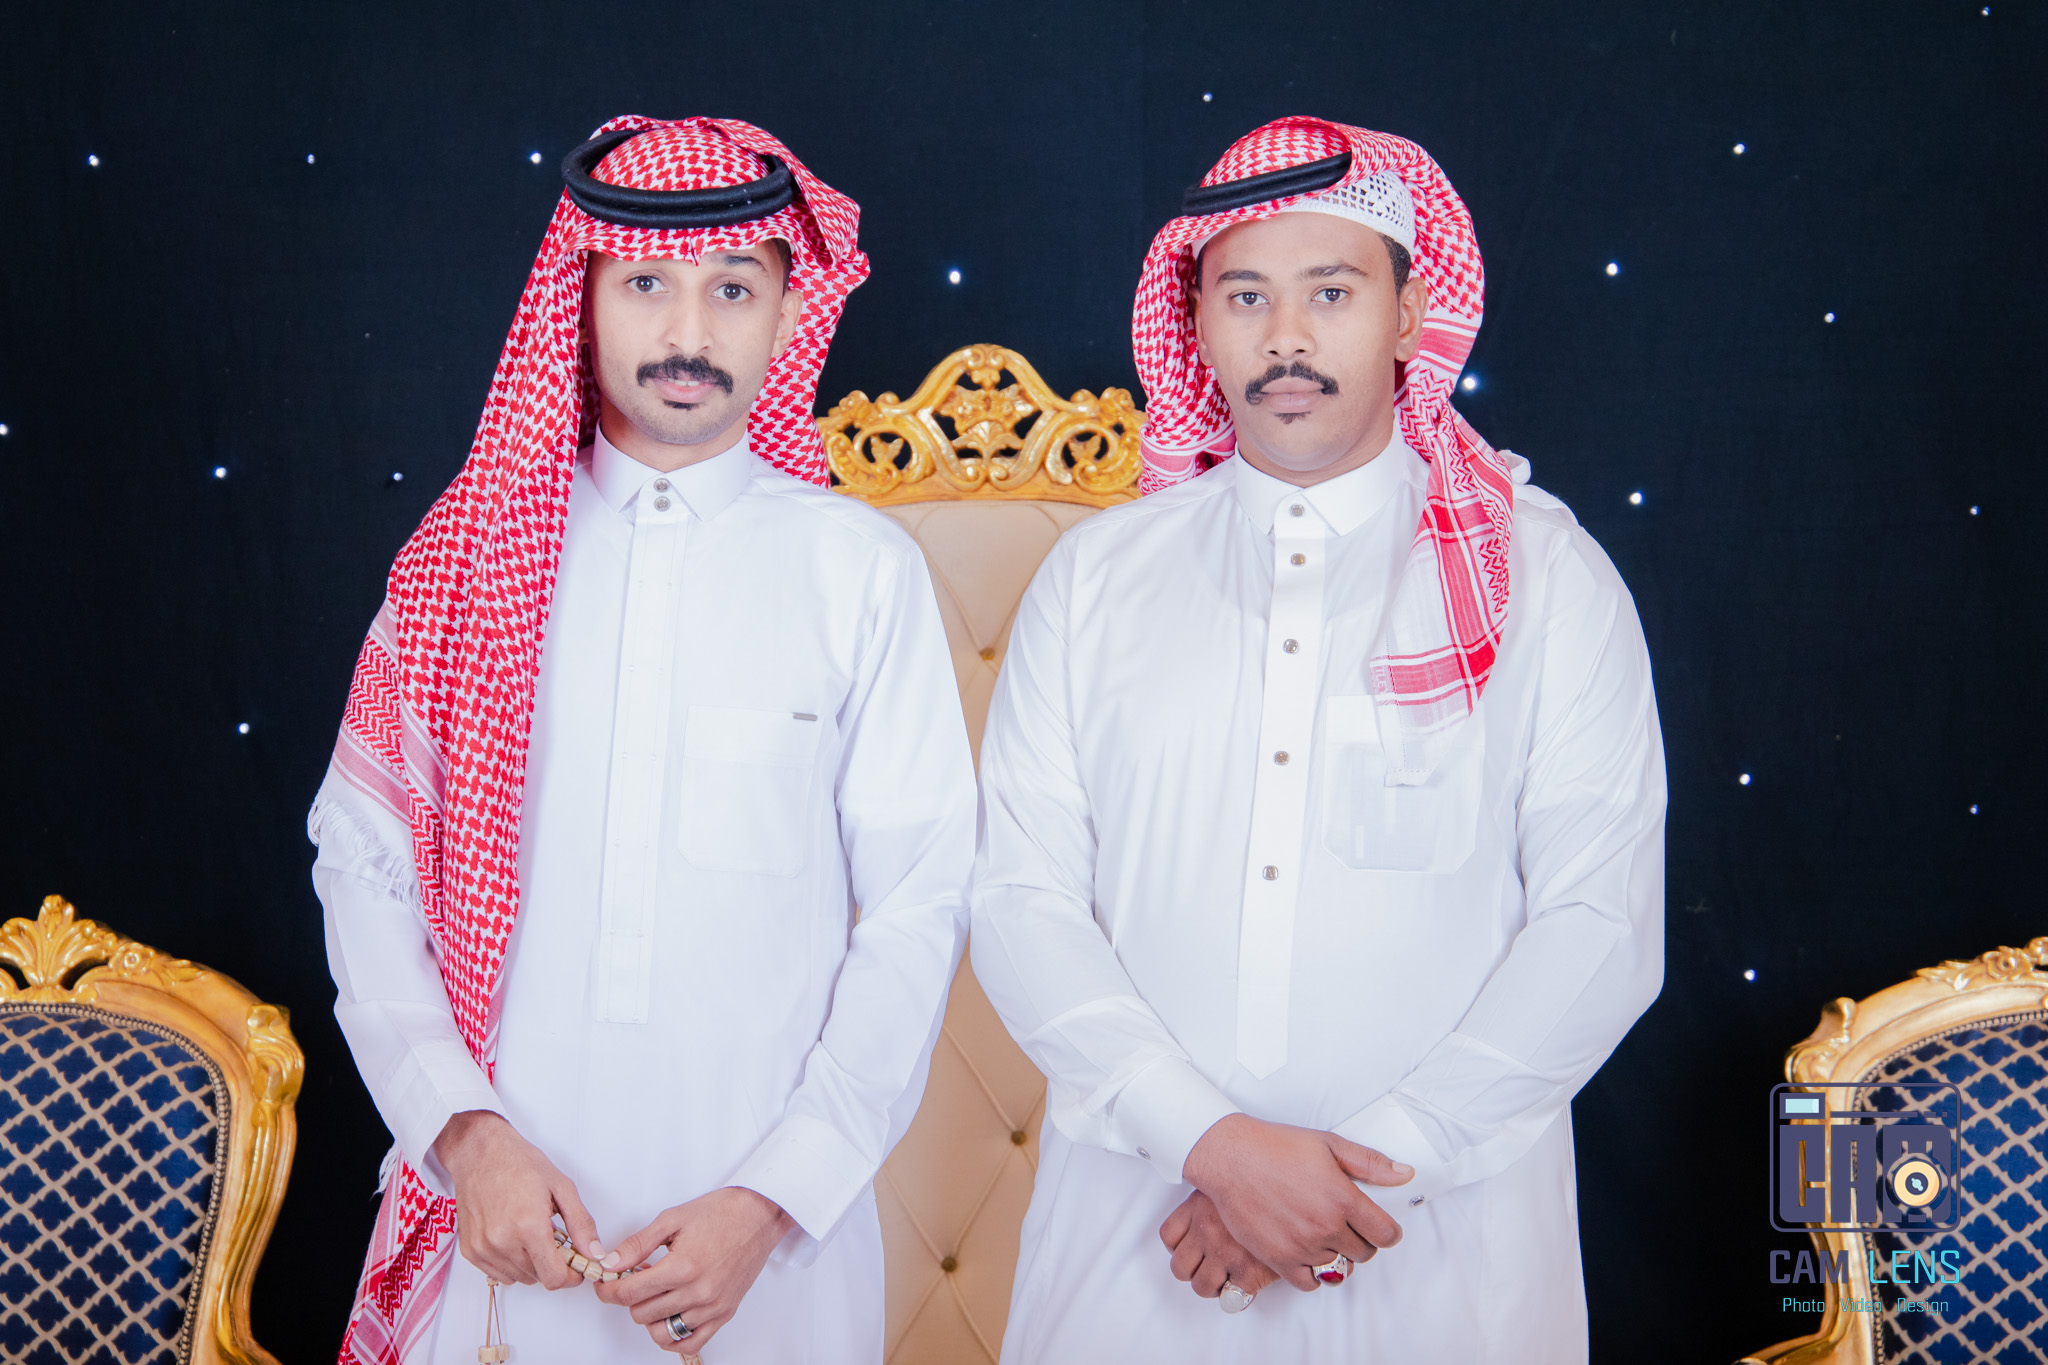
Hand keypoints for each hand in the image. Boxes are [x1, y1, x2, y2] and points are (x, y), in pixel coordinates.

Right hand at [433, 1109, 601, 1289]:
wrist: (479, 1152)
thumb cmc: (518, 1163)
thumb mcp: (561, 1187)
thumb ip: (581, 1223)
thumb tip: (594, 1252)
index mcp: (528, 1225)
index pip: (553, 1277)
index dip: (570, 1277)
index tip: (576, 1269)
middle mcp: (502, 1241)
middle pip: (538, 1278)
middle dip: (552, 1265)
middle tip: (555, 1240)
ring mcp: (483, 1248)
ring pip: (519, 1278)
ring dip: (532, 1264)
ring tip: (533, 1234)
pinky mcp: (470, 1250)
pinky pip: (498, 1274)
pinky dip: (512, 1263)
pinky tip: (515, 1238)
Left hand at [594, 1186, 794, 1354]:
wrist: (760, 1215)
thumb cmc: (721, 1212)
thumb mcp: (672, 1219)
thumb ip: (638, 1245)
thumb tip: (610, 1264)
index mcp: (682, 1267)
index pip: (629, 1293)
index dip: (608, 1290)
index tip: (605, 1285)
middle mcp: (698, 1292)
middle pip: (642, 1314)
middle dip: (630, 1297)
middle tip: (635, 1279)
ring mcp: (713, 1306)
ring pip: (662, 1331)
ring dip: (650, 1316)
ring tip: (655, 1294)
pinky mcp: (724, 1313)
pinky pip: (690, 1342)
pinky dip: (673, 1337)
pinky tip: (668, 1318)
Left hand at [1160, 1189, 1280, 1301]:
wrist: (1300, 1195)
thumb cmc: (1269, 1181)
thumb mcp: (1235, 1178)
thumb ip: (1219, 1194)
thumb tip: (1216, 1200)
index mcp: (1198, 1206)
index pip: (1169, 1236)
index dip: (1177, 1248)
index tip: (1190, 1250)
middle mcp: (1206, 1231)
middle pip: (1180, 1267)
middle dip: (1193, 1271)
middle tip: (1209, 1268)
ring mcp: (1224, 1253)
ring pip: (1201, 1286)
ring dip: (1212, 1286)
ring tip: (1227, 1279)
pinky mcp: (1248, 1273)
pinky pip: (1230, 1297)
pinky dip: (1237, 1295)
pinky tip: (1247, 1284)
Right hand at [1181, 1114, 1410, 1291]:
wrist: (1230, 1157)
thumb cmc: (1276, 1146)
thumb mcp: (1328, 1144)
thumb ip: (1370, 1163)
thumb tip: (1405, 1174)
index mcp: (1343, 1198)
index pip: (1386, 1234)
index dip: (1387, 1230)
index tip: (1378, 1225)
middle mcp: (1325, 1226)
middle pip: (1364, 1253)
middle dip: (1360, 1239)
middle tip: (1345, 1224)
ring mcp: (1302, 1246)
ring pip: (1339, 1269)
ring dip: (1337, 1255)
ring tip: (1324, 1236)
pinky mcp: (1278, 1259)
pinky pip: (1310, 1283)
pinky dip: (1314, 1274)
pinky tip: (1308, 1254)